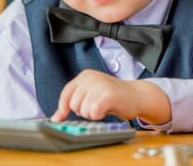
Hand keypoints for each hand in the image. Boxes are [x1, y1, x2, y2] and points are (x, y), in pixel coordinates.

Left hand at [50, 69, 170, 123]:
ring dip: (92, 115)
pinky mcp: (108, 94)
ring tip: (104, 107)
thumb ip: (74, 102)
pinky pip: (94, 112)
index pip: (65, 94)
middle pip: (73, 105)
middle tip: (97, 107)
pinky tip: (106, 110)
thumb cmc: (114, 96)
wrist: (137, 95)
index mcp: (85, 75)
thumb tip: (55, 118)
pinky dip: (98, 115)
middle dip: (83, 111)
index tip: (61, 117)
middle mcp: (91, 77)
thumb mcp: (91, 94)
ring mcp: (100, 85)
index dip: (62, 108)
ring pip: (83, 111)